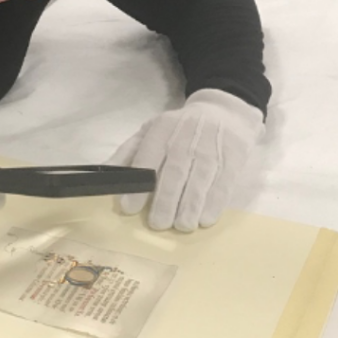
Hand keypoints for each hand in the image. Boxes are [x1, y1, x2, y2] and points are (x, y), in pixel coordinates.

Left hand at [107, 89, 263, 231]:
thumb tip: (105, 175)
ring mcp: (211, 150)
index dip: (138, 185)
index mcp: (162, 132)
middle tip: (157, 224)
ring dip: (189, 207)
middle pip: (175, 173)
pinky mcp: (232, 160)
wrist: (223, 112)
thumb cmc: (179, 128)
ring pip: (199, 181)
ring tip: (181, 226)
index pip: (148, 158)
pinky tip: (204, 219)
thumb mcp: (151, 131)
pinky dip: (213, 205)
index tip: (129, 208)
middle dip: (165, 201)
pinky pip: (222, 185)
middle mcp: (186, 140)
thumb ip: (128, 152)